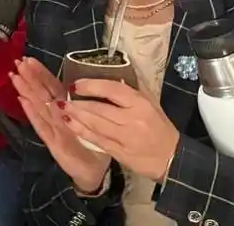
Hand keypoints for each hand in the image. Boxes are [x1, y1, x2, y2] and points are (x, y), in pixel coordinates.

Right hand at [11, 57, 111, 193]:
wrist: (92, 171)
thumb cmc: (92, 143)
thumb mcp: (91, 120)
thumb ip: (84, 103)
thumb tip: (79, 80)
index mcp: (66, 108)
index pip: (52, 86)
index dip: (41, 73)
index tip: (29, 59)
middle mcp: (56, 116)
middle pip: (42, 93)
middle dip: (30, 78)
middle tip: (18, 63)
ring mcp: (52, 128)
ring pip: (38, 107)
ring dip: (27, 91)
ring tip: (15, 77)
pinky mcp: (51, 142)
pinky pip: (40, 126)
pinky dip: (31, 113)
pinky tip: (22, 101)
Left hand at [63, 79, 181, 183]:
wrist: (171, 159)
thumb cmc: (160, 128)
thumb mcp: (151, 103)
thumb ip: (132, 90)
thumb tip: (113, 73)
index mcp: (140, 104)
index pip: (112, 90)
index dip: (92, 85)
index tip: (76, 84)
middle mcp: (132, 120)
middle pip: (100, 109)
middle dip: (78, 103)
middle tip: (63, 98)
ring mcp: (125, 138)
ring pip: (95, 124)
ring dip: (76, 116)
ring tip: (62, 109)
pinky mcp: (119, 152)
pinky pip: (96, 140)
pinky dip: (82, 131)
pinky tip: (70, 125)